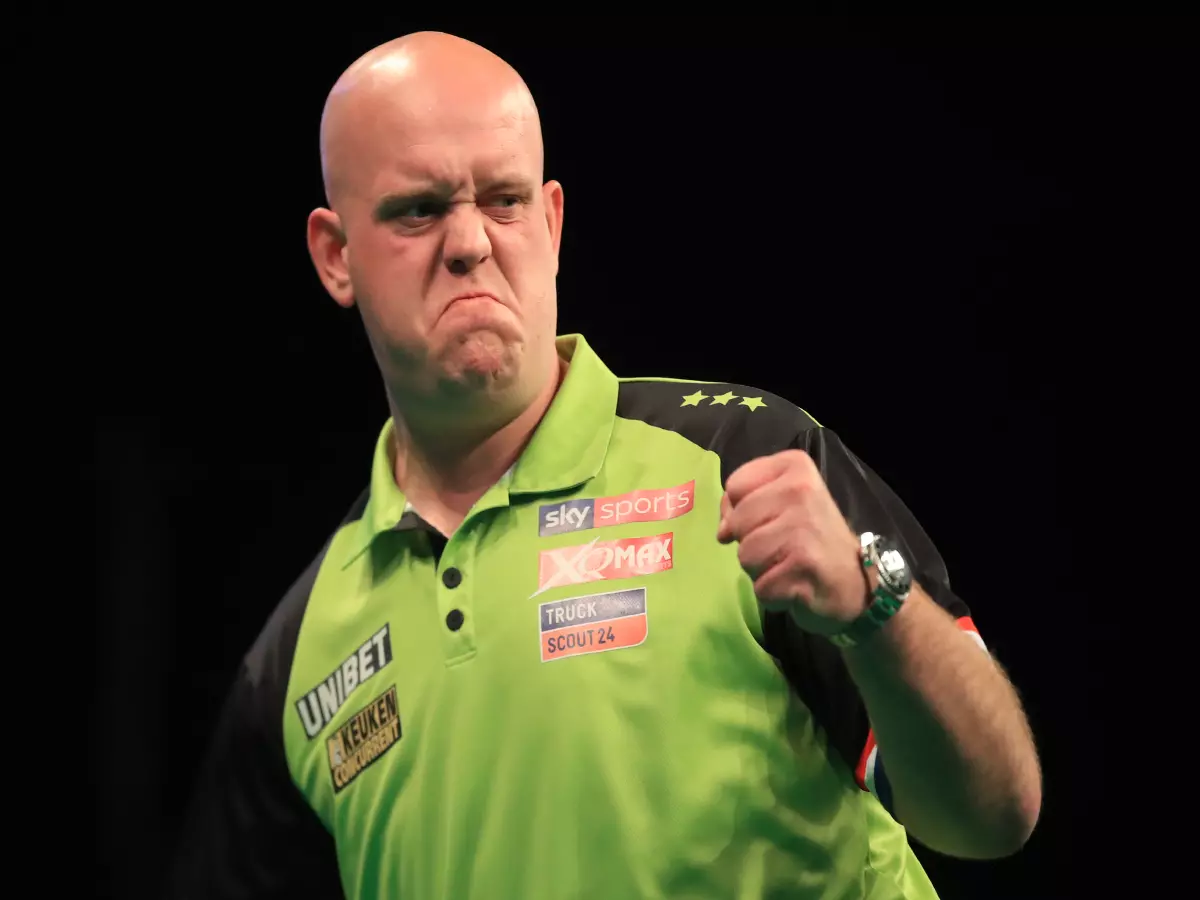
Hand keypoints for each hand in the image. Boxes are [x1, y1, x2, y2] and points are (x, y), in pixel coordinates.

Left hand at [717, 449, 868, 634]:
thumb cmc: (813, 540)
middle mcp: (801, 491)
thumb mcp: (781, 503)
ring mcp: (803, 529)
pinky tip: (796, 585)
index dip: (740, 510)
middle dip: (751, 543)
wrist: (857, 584)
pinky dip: (774, 594)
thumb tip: (723, 531)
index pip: (735, 486)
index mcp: (795, 467)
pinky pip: (761, 586)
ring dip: (761, 570)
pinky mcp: (803, 566)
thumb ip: (744, 503)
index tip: (769, 520)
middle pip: (737, 523)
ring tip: (790, 565)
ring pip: (745, 556)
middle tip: (784, 547)